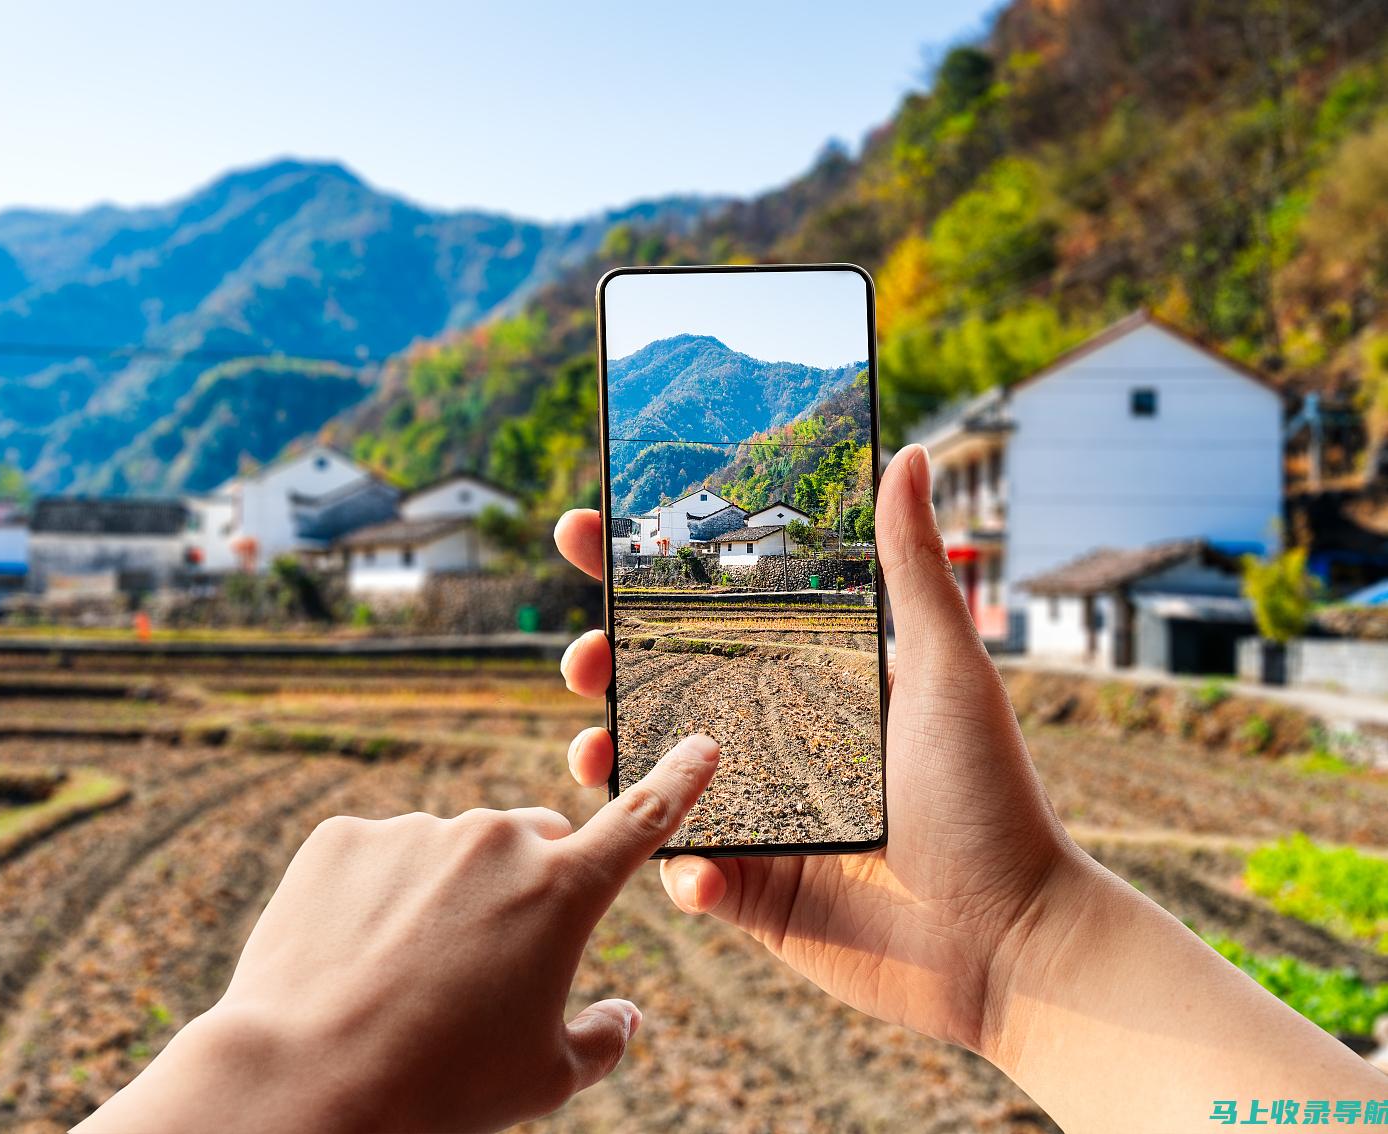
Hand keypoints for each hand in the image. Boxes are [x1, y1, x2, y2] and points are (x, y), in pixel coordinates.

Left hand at [77, 734, 721, 1133]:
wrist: (307, 1077)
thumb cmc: (442, 1086)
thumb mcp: (545, 1079)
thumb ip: (603, 1039)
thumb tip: (625, 1018)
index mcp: (563, 889)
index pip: (642, 819)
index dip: (678, 782)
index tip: (701, 746)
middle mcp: (494, 841)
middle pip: (534, 843)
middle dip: (529, 884)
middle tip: (493, 960)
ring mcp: (413, 832)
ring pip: (450, 853)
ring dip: (446, 895)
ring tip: (408, 976)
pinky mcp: (343, 838)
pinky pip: (377, 858)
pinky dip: (377, 897)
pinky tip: (355, 956)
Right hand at [553, 444, 1082, 1058]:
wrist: (1008, 940)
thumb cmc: (989, 797)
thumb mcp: (947, 669)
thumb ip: (912, 565)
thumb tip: (907, 453)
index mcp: (801, 683)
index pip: (703, 616)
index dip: (633, 575)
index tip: (583, 532)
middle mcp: (766, 745)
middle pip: (650, 691)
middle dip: (597, 666)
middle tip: (581, 659)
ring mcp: (751, 821)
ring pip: (645, 782)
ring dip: (606, 763)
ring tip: (593, 753)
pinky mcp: (750, 896)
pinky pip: (684, 877)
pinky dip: (679, 871)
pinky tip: (702, 870)